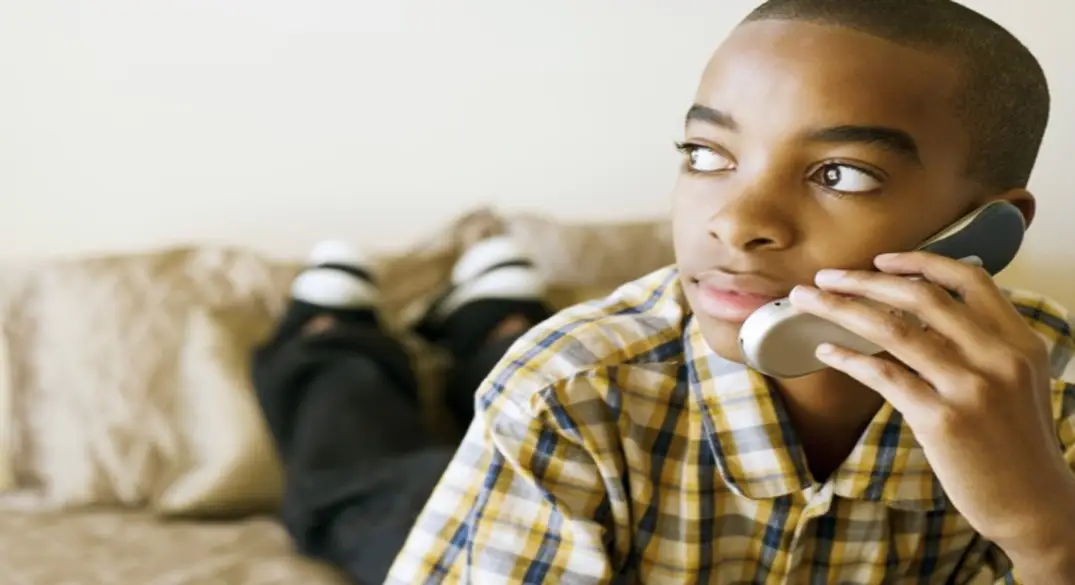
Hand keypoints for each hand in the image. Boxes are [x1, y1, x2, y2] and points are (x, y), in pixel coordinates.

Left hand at [788, 252, 1073, 554]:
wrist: (1035, 506)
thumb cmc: (1017, 445)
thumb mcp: (1017, 381)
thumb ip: (983, 344)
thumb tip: (925, 315)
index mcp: (1019, 341)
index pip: (969, 280)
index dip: (920, 262)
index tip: (880, 259)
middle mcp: (998, 357)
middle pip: (920, 297)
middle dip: (863, 280)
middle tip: (825, 277)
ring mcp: (970, 388)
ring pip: (893, 330)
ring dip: (840, 309)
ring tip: (806, 302)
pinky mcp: (942, 420)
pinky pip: (884, 375)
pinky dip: (849, 358)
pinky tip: (826, 352)